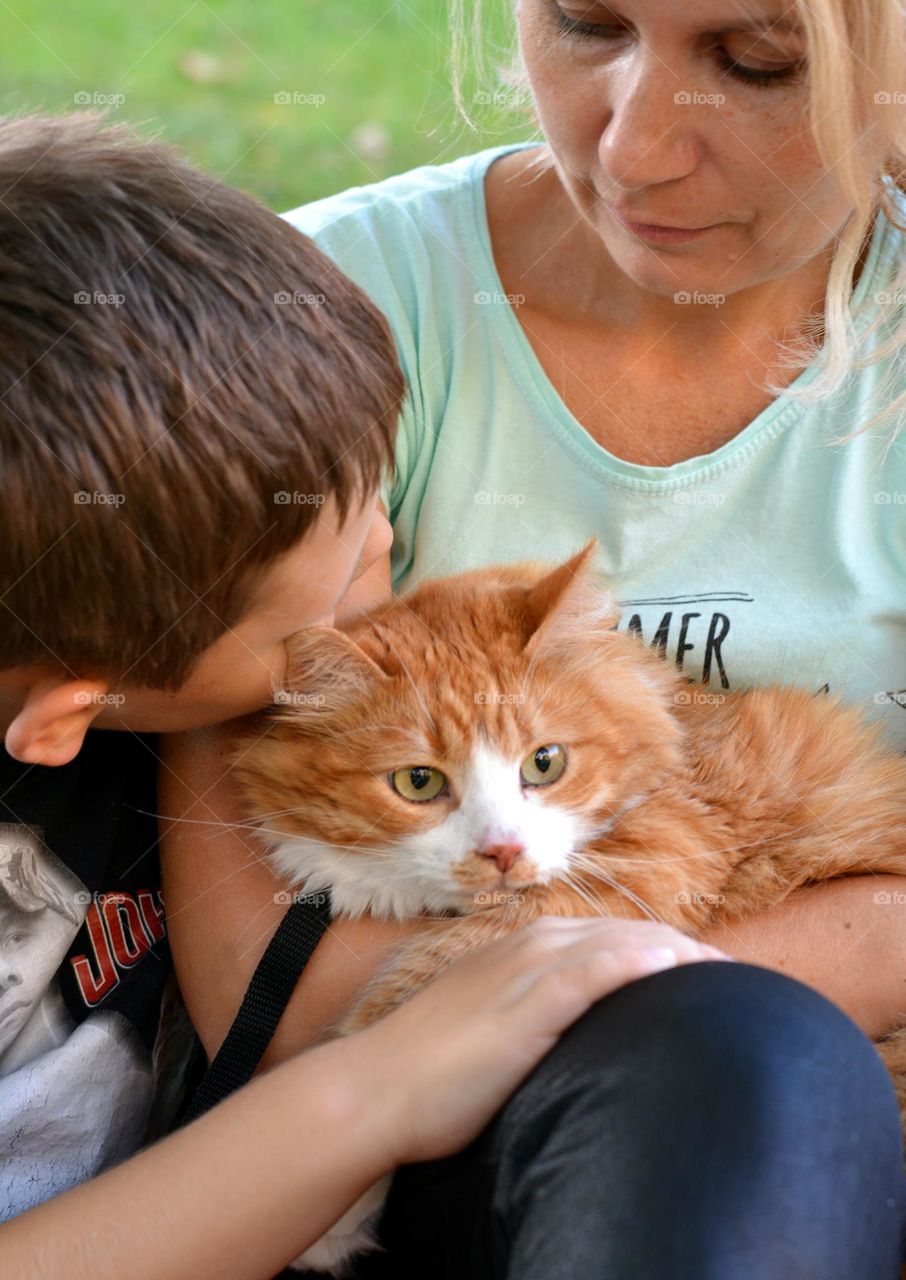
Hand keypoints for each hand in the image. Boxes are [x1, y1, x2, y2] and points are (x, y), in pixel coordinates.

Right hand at [350, 914, 731, 1166]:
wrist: (376, 1088)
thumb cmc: (431, 1070)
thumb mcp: (490, 1025)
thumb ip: (534, 1014)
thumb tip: (575, 1031)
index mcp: (524, 948)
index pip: (611, 937)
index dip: (662, 950)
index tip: (703, 974)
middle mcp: (530, 946)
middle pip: (627, 934)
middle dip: (682, 950)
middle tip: (731, 978)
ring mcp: (526, 970)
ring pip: (618, 945)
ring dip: (676, 954)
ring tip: (723, 974)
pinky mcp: (524, 1006)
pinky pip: (590, 972)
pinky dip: (633, 963)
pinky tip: (670, 966)